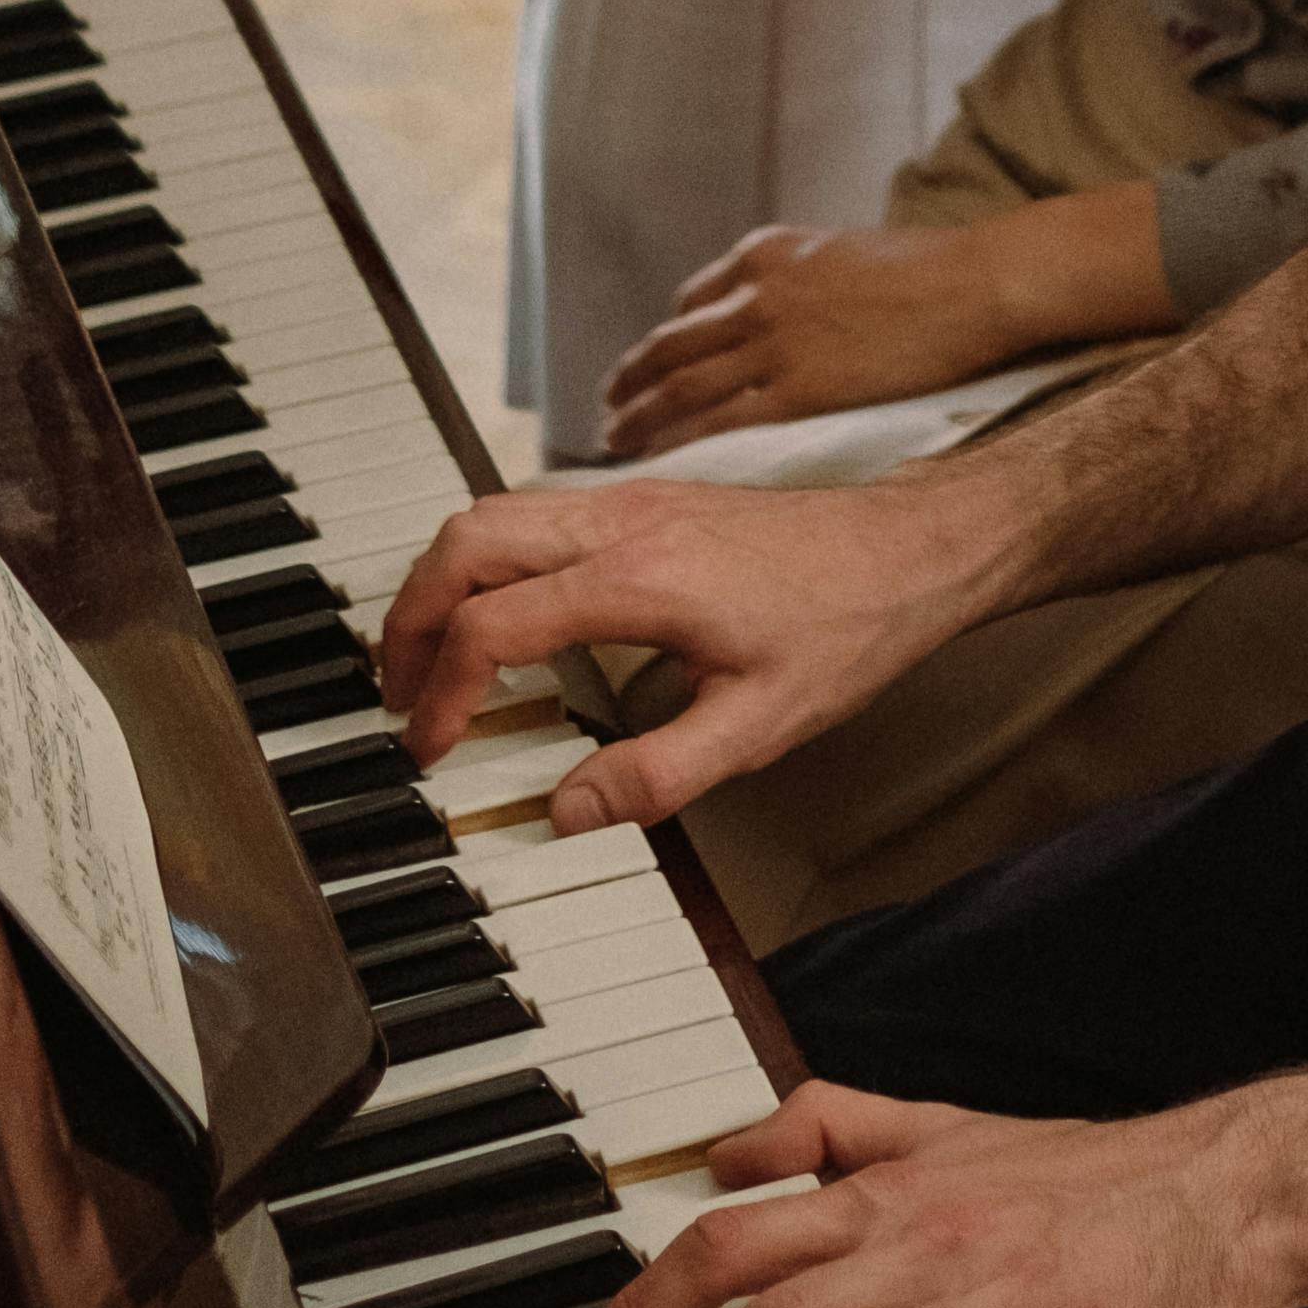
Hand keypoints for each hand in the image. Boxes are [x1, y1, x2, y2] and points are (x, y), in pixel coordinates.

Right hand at [377, 466, 983, 811]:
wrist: (909, 549)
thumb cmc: (847, 627)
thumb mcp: (760, 727)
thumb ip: (656, 776)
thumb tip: (564, 812)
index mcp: (640, 576)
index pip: (494, 626)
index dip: (443, 693)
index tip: (431, 748)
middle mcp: (621, 520)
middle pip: (465, 541)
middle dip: (410, 617)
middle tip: (398, 693)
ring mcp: (630, 497)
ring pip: (491, 512)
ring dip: (443, 581)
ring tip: (433, 659)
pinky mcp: (644, 495)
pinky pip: (531, 510)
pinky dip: (487, 558)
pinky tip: (501, 614)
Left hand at [599, 190, 1170, 459]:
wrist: (972, 285)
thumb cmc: (928, 270)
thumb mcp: (843, 252)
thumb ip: (798, 281)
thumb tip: (777, 317)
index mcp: (765, 255)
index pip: (691, 305)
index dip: (663, 344)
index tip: (647, 369)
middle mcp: (754, 295)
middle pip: (669, 346)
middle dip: (630, 381)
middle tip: (607, 409)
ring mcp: (771, 342)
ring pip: (679, 387)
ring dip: (638, 417)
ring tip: (615, 443)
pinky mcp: (796, 391)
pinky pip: (716, 423)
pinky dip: (678, 444)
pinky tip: (659, 465)